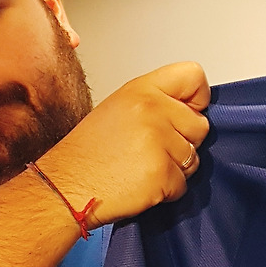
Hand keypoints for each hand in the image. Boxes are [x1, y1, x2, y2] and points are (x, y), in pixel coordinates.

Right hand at [42, 61, 210, 226]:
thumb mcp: (118, 109)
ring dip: (173, 169)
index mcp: (141, 89)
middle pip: (200, 125)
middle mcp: (151, 109)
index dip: (196, 99)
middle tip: (149, 150)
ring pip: (193, 158)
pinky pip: (182, 184)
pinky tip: (139, 184)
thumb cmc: (87, 154)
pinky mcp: (161, 172)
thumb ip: (155, 103)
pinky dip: (165, 191)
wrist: (64, 187)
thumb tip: (190, 111)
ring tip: (140, 167)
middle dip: (183, 142)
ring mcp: (158, 141)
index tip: (186, 112)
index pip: (194, 75)